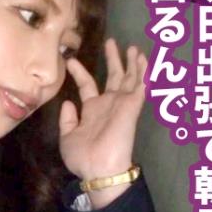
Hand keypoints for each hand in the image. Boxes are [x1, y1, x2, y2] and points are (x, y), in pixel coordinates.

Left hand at [59, 38, 147, 208]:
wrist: (99, 169)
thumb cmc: (82, 157)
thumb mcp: (67, 137)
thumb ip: (68, 120)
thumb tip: (68, 103)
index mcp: (92, 111)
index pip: (87, 86)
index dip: (80, 72)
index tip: (71, 60)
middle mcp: (108, 105)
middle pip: (112, 77)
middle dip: (113, 59)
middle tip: (111, 42)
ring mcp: (121, 104)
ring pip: (129, 78)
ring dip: (131, 62)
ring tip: (133, 46)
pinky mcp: (132, 106)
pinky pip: (140, 85)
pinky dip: (143, 72)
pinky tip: (144, 58)